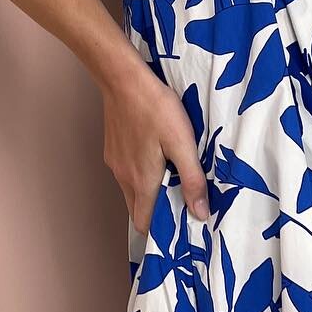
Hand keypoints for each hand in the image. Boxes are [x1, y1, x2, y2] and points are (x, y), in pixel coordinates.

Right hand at [100, 53, 210, 234]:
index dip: (161, 231)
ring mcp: (115, 164)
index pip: (145, 225)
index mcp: (142, 182)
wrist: (122, 79)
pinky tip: (154, 157)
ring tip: (172, 178)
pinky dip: (139, 176)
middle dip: (157, 214)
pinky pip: (126, 174)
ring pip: (131, 192)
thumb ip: (192, 180)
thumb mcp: (183, 143)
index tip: (180, 224)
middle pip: (138, 211)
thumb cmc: (156, 109)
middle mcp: (124, 179)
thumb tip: (200, 215)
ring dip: (149, 193)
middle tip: (181, 201)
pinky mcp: (112, 150)